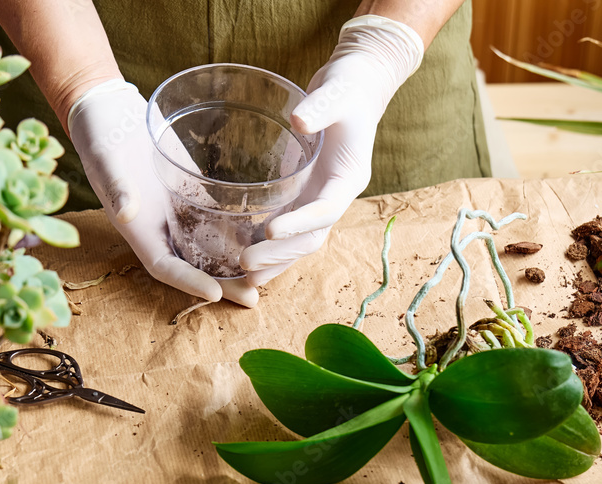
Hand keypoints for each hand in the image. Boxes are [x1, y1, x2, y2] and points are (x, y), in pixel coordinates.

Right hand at [68, 80, 258, 306]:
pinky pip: (218, 219)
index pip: (165, 266)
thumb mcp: (105, 158)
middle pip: (194, 266)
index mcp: (138, 227)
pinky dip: (239, 233)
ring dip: (236, 264)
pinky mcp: (193, 193)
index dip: (189, 282)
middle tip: (253, 298)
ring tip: (267, 277)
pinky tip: (267, 239)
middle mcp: (160, 227)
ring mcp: (178, 212)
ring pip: (209, 247)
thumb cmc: (100, 134)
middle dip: (223, 284)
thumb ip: (117, 187)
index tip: (215, 294)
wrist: (109, 109)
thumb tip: (127, 213)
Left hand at [239, 16, 423, 286]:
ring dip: (274, 260)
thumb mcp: (336, 93)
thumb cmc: (348, 88)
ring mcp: (321, 198)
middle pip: (311, 236)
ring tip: (244, 278)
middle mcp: (336, 196)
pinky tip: (244, 252)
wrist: (357, 87)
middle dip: (280, 253)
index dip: (298, 223)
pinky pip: (289, 226)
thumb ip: (319, 108)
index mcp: (348, 179)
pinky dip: (269, 243)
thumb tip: (299, 120)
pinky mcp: (306, 194)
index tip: (269, 230)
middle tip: (245, 264)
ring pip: (299, 240)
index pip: (324, 210)